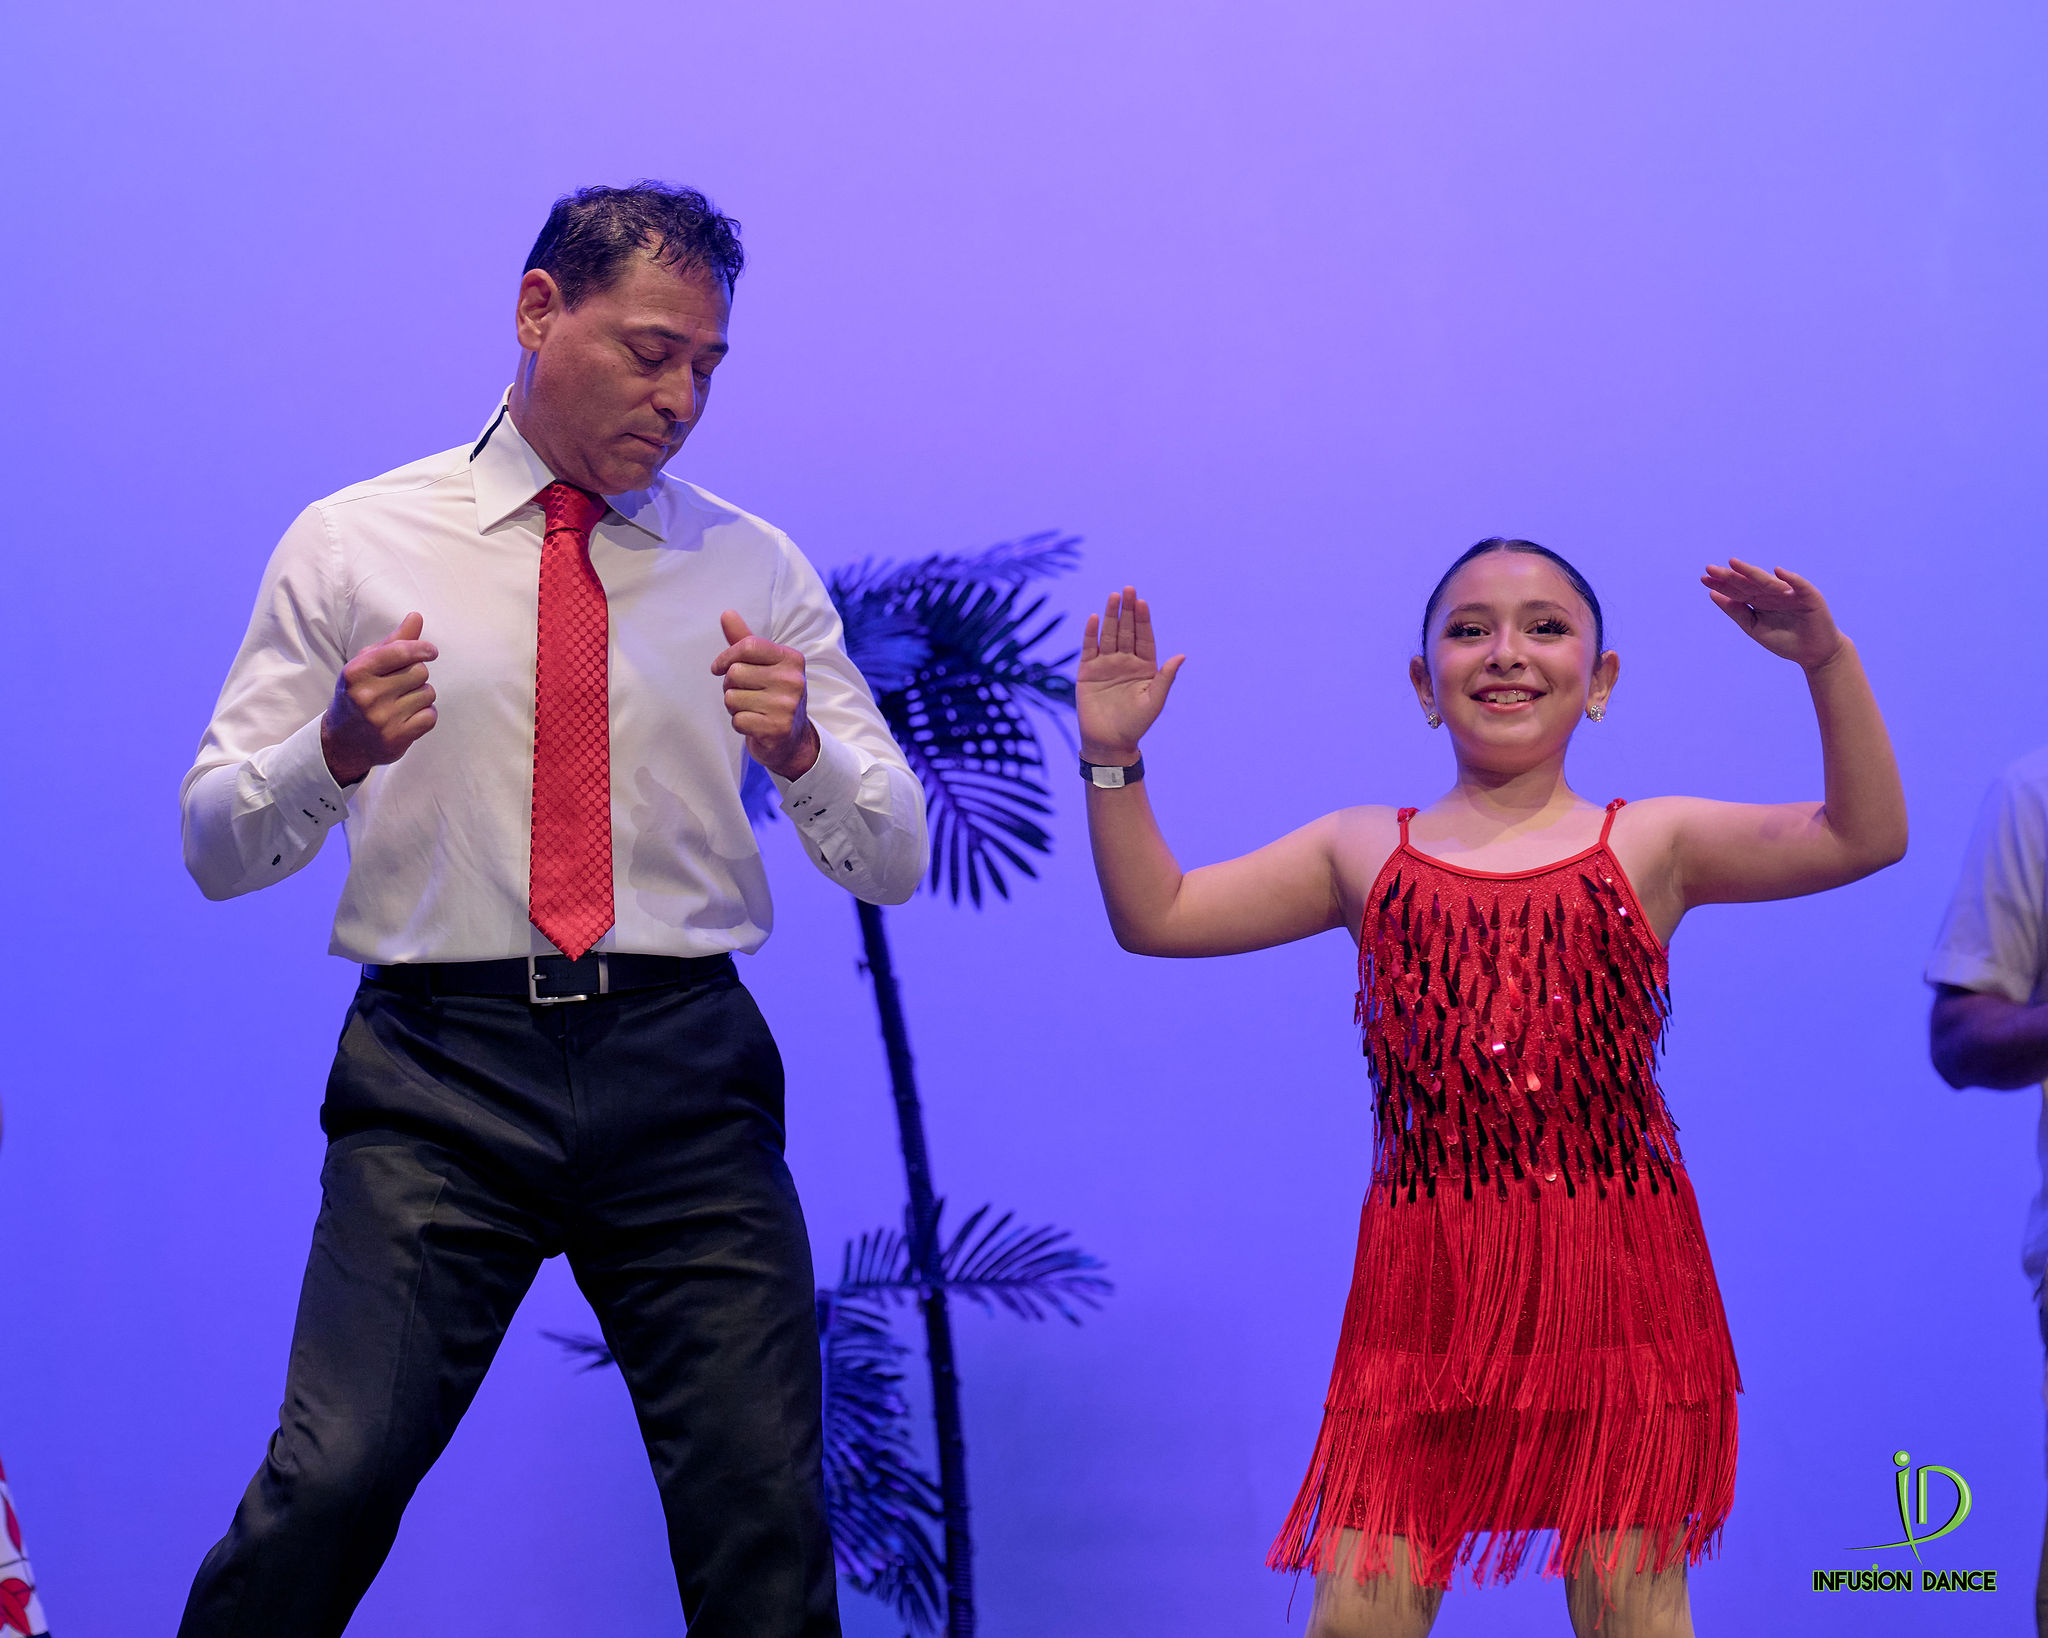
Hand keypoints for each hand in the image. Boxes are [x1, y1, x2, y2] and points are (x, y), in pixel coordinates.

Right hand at [322, 612, 438, 786]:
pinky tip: (409, 717)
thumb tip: (416, 616)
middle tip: (400, 686)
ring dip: (422, 696)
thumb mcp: (366, 665)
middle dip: (417, 676)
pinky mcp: (396, 738)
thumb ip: (393, 642)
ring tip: (402, 703)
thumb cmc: (359, 694)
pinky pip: (430, 716)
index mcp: (356, 672)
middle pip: (420, 672)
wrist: (342, 742)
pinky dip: (426, 715)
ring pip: (428, 693)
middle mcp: (368, 695)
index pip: (399, 651)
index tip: (431, 651)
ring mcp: (382, 718)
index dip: (421, 648)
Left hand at [713, 611, 818, 778]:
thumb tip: (726, 613)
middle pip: (735, 673)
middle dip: (731, 686)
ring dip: (734, 707)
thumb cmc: (772, 695)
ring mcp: (787, 705)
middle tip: (746, 694)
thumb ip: (744, 640)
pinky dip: (740, 724)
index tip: (719, 668)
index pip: (748, 645)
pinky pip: (738, 720)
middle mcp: (793, 680)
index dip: (726, 657)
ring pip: (732, 698)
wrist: (792, 739)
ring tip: (752, 709)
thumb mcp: (762, 664)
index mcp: (791, 658)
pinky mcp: (778, 728)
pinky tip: (755, 724)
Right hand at [1078, 586, 1184, 761]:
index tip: (1143, 602)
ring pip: (1109, 635)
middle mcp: (1125, 661)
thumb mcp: (1154, 701)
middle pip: (1126, 630)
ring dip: (1111, 616)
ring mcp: (1106, 665)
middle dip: (1128, 610)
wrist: (1109, 742)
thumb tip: (1182, 656)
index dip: (1143, 620)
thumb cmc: (1136, 724)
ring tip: (1114, 596)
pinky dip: (1091, 633)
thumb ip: (1166, 677)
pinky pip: (1089, 648)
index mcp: (1144, 666)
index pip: (1144, 637)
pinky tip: (1095, 618)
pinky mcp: (1088, 672)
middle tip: (1129, 589)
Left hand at [1701, 559, 1845, 670]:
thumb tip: (1713, 594)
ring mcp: (1791, 594)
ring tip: (1734, 564)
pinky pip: (1800, 586)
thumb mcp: (1755, 627)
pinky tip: (1777, 572)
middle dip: (1730, 576)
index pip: (1738, 590)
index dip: (1722, 584)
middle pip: (1749, 583)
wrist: (1813, 654)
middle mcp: (1773, 593)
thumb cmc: (1785, 641)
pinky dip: (1791, 579)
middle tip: (1710, 569)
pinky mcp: (1810, 598)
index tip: (1703, 578)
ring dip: (1752, 573)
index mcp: (1760, 600)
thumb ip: (1737, 611)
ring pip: (1768, 582)